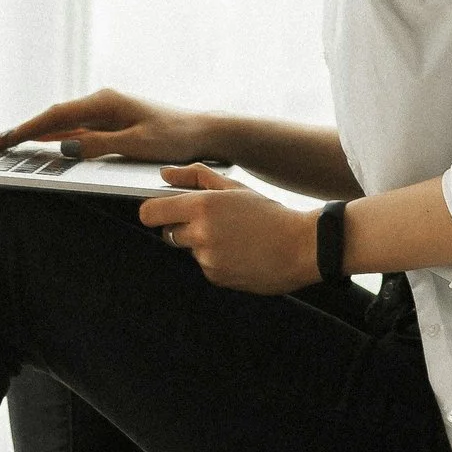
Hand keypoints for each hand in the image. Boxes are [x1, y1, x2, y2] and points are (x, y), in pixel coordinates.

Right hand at [0, 88, 219, 163]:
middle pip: (54, 118)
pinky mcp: (112, 124)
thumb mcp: (138, 145)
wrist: (203, 132)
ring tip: (10, 145)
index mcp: (104, 103)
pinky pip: (76, 131)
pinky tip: (44, 147)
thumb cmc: (175, 137)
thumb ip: (100, 146)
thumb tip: (65, 148)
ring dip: (37, 134)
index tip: (4, 139)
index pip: (56, 116)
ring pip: (63, 124)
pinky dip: (56, 138)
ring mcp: (106, 113)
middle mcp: (102, 104)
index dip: (26, 128)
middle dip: (23, 130)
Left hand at [137, 164, 319, 294]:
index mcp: (202, 206)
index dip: (152, 212)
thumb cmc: (269, 214)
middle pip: (168, 233)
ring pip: (189, 250)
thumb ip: (195, 177)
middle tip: (213, 223)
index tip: (160, 212)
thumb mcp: (234, 188)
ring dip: (202, 245)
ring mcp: (207, 258)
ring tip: (234, 238)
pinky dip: (216, 261)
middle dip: (182, 227)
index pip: (150, 213)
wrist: (301, 247)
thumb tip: (165, 174)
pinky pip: (205, 267)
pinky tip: (239, 253)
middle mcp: (200, 233)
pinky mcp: (216, 277)